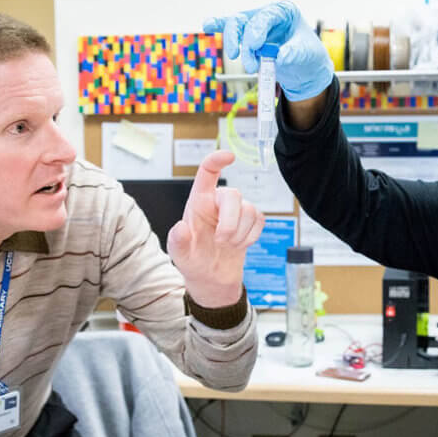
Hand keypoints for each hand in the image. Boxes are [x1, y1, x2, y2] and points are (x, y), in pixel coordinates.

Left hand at [166, 150, 264, 306]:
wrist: (212, 279)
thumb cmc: (193, 261)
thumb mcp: (179, 256)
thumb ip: (177, 242)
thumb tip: (180, 228)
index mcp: (198, 202)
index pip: (207, 173)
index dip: (217, 160)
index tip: (229, 157)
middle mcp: (218, 202)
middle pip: (233, 195)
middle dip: (231, 221)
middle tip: (221, 241)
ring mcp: (236, 211)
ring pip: (249, 209)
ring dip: (240, 234)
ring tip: (228, 246)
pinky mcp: (251, 221)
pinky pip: (260, 220)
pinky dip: (251, 236)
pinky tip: (239, 245)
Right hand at [203, 0, 333, 100]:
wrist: (305, 70)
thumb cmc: (308, 56)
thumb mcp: (307, 54)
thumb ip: (294, 53)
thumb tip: (281, 56)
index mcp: (284, 11)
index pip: (267, 15)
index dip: (258, 29)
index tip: (255, 46)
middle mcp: (267, 14)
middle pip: (245, 20)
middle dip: (243, 42)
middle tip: (250, 64)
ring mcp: (254, 25)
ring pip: (235, 27)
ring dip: (235, 46)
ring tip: (249, 66)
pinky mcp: (246, 37)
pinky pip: (229, 29)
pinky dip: (218, 26)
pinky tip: (207, 25)